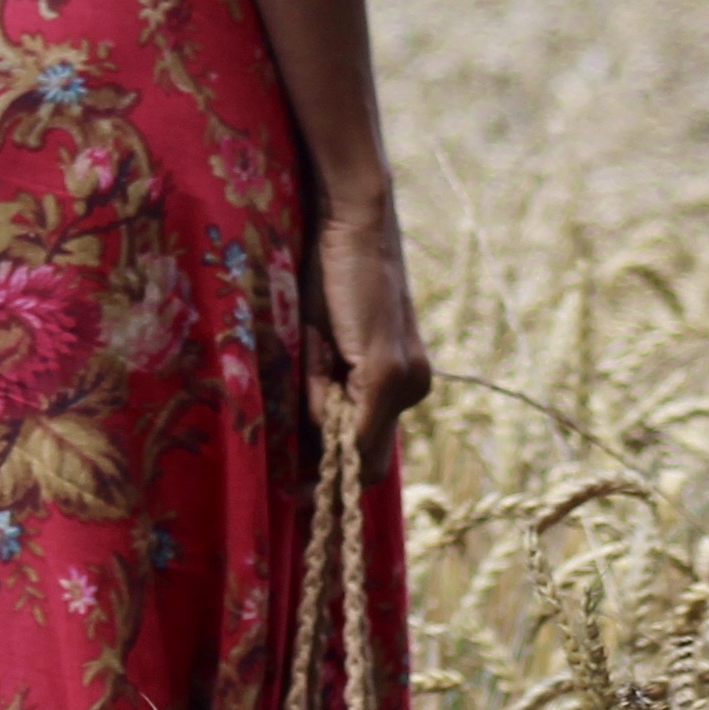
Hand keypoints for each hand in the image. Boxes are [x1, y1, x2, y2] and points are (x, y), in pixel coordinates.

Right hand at [303, 197, 431, 483]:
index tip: (300, 488)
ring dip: (324, 422)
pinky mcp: (389, 370)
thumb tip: (316, 447)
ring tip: (311, 361)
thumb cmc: (334, 272)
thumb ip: (328, 392)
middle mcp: (414, 387)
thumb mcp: (325, 343)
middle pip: (372, 462)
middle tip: (294, 483)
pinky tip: (316, 353)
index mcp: (404, 381)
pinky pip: (347, 414)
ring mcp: (406, 382)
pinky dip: (323, 401)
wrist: (355, 221)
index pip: (373, 453)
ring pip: (357, 440)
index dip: (339, 475)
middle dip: (331, 470)